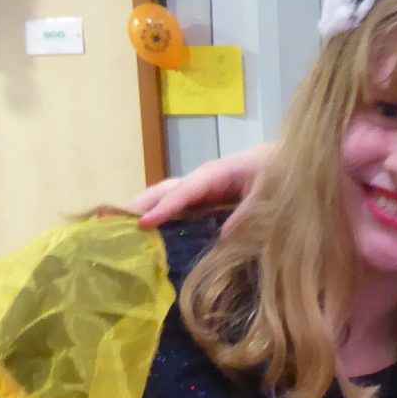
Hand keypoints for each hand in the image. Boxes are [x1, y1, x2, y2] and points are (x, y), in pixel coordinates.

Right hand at [128, 142, 273, 230]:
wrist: (287, 161)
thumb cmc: (279, 171)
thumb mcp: (269, 192)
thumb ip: (247, 213)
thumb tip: (221, 236)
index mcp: (216, 174)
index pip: (183, 192)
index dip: (163, 208)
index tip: (143, 224)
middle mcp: (202, 179)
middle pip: (164, 190)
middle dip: (138, 204)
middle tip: (109, 220)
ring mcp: (201, 187)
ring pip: (165, 196)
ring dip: (142, 208)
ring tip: (117, 224)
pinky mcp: (205, 197)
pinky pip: (177, 205)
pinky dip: (159, 214)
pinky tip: (147, 230)